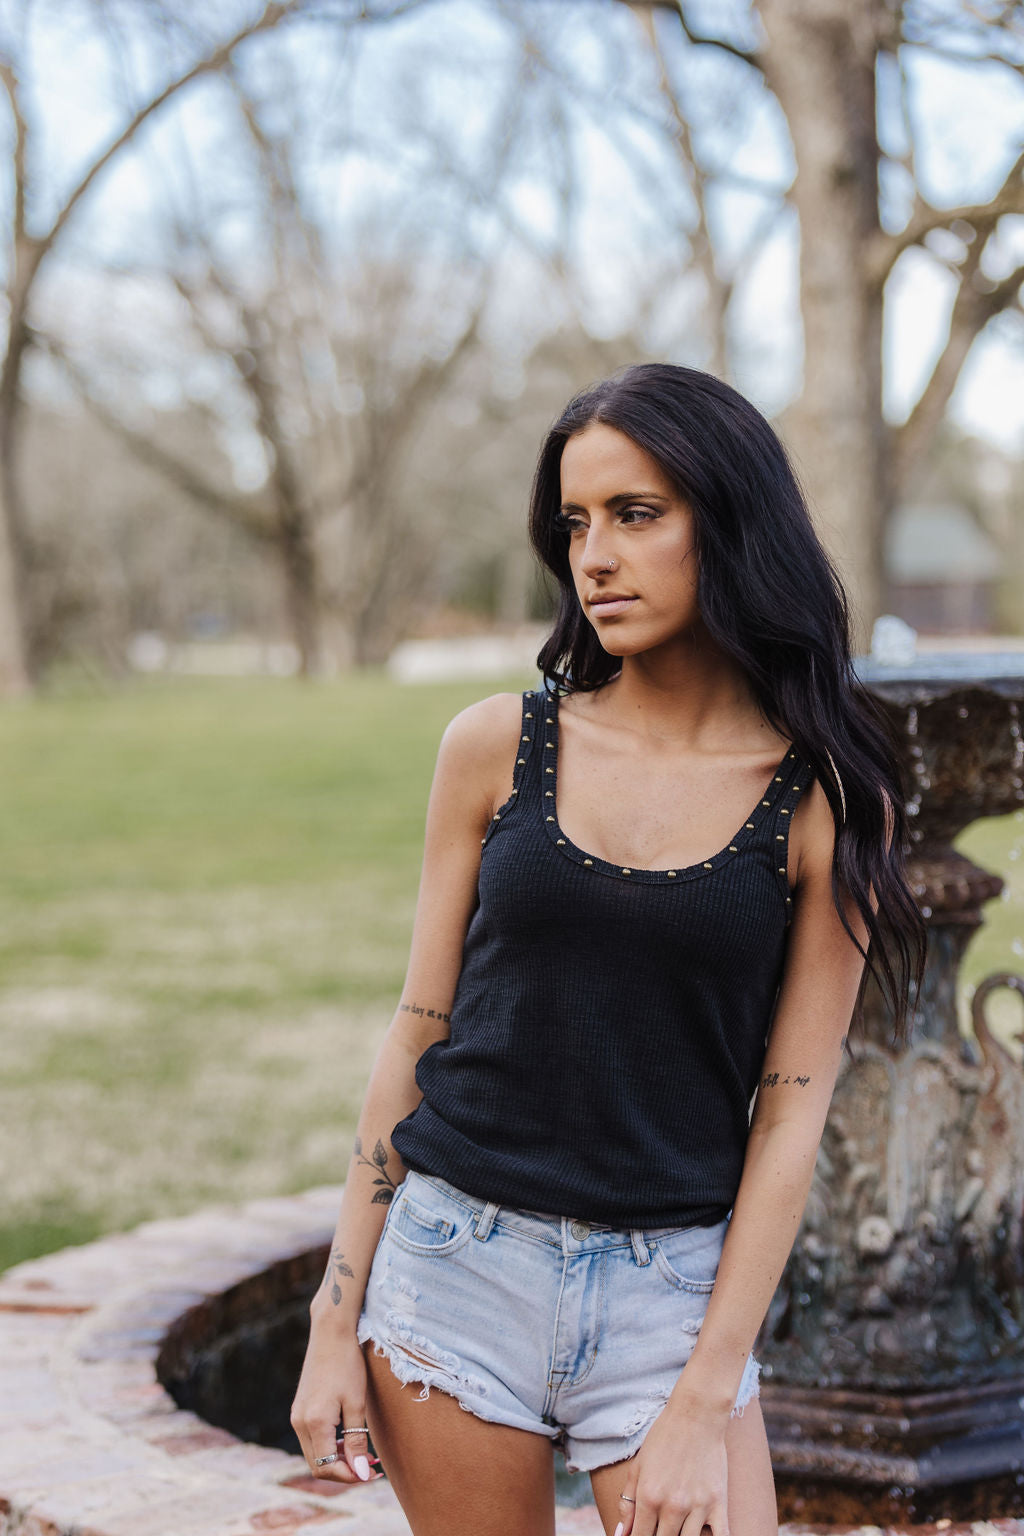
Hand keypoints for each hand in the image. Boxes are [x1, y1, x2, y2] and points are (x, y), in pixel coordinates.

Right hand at [290, 1326, 384, 1485]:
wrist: (330, 1333)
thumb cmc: (348, 1365)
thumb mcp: (357, 1403)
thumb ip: (356, 1440)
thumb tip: (360, 1473)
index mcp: (314, 1423)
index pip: (327, 1467)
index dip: (350, 1477)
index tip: (372, 1474)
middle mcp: (300, 1423)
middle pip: (318, 1465)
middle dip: (344, 1471)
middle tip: (371, 1467)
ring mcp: (297, 1416)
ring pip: (314, 1454)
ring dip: (337, 1460)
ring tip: (363, 1454)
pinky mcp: (299, 1410)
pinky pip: (312, 1440)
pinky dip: (329, 1446)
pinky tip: (349, 1439)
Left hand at [614, 1396, 729, 1535]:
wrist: (696, 1415)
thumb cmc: (664, 1438)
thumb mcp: (638, 1467)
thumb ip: (628, 1502)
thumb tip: (623, 1533)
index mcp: (649, 1496)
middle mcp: (673, 1505)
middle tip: (659, 1526)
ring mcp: (698, 1506)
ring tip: (676, 1526)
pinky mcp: (719, 1503)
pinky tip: (703, 1534)